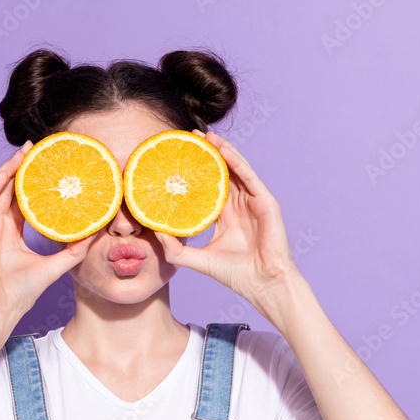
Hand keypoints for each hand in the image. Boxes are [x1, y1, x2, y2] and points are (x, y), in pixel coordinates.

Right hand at [0, 141, 96, 320]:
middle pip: (6, 191)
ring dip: (6, 172)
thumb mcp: (53, 267)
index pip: (21, 200)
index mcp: (9, 232)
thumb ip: (73, 251)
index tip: (47, 164)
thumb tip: (96, 235)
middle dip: (19, 168)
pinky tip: (5, 174)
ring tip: (22, 154)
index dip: (32, 182)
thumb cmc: (20, 294)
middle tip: (35, 148)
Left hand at [153, 130, 299, 306]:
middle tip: (188, 137)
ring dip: (221, 150)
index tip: (177, 159)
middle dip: (207, 154)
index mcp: (225, 216)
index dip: (194, 172)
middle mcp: (239, 206)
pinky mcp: (265, 202)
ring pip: (235, 169)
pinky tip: (222, 149)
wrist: (262, 284)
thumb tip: (154, 234)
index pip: (207, 188)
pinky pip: (248, 176)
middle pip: (221, 173)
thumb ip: (176, 249)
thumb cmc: (235, 274)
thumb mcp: (198, 259)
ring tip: (204, 135)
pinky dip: (236, 161)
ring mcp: (253, 202)